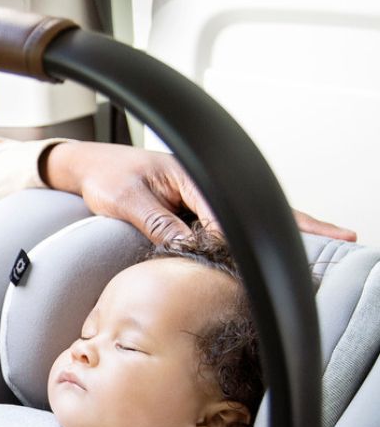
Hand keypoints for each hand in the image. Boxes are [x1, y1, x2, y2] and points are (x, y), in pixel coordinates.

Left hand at [42, 141, 355, 244]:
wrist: (86, 167)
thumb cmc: (104, 175)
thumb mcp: (126, 200)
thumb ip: (156, 221)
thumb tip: (187, 245)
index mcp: (190, 173)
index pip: (227, 209)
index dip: (245, 236)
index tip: (263, 259)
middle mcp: (202, 181)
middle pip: (256, 207)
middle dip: (296, 223)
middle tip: (339, 237)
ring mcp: (201, 193)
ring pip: (250, 215)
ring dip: (283, 228)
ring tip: (326, 241)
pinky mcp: (194, 204)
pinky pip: (231, 221)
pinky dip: (257, 234)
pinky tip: (276, 247)